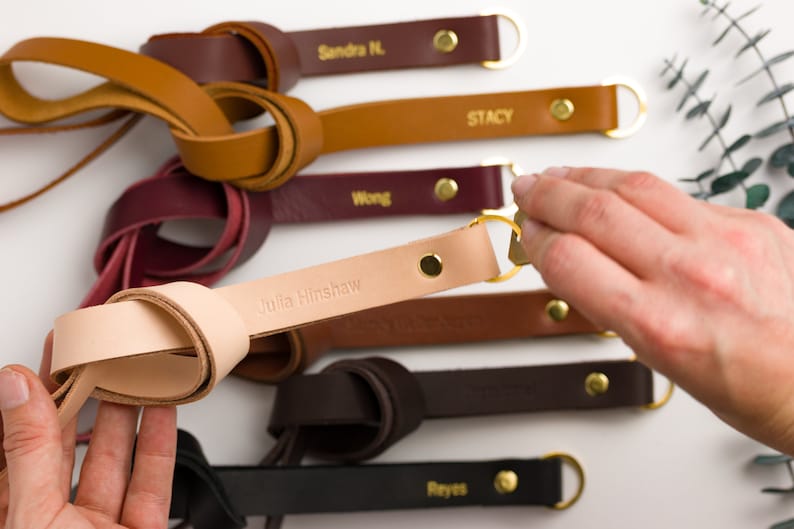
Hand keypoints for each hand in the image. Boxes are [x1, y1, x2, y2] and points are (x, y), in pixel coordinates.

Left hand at [0, 334, 176, 528]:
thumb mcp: (34, 517)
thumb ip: (29, 453)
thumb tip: (16, 389)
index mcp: (15, 516)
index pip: (20, 441)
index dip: (36, 394)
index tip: (50, 353)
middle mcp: (55, 520)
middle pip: (69, 444)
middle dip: (84, 395)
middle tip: (97, 352)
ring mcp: (100, 527)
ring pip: (115, 459)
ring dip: (128, 414)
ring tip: (135, 372)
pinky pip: (152, 482)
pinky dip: (161, 443)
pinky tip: (164, 411)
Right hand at [512, 166, 793, 453]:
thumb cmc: (752, 386)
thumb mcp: (662, 362)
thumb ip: (614, 305)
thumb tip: (575, 261)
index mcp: (661, 325)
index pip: (569, 260)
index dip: (536, 238)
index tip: (526, 231)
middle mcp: (692, 275)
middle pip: (593, 212)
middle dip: (548, 195)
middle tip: (527, 190)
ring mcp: (726, 240)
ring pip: (634, 187)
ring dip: (586, 177)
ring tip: (561, 176)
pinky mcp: (751, 220)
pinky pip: (679, 194)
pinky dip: (637, 189)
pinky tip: (620, 190)